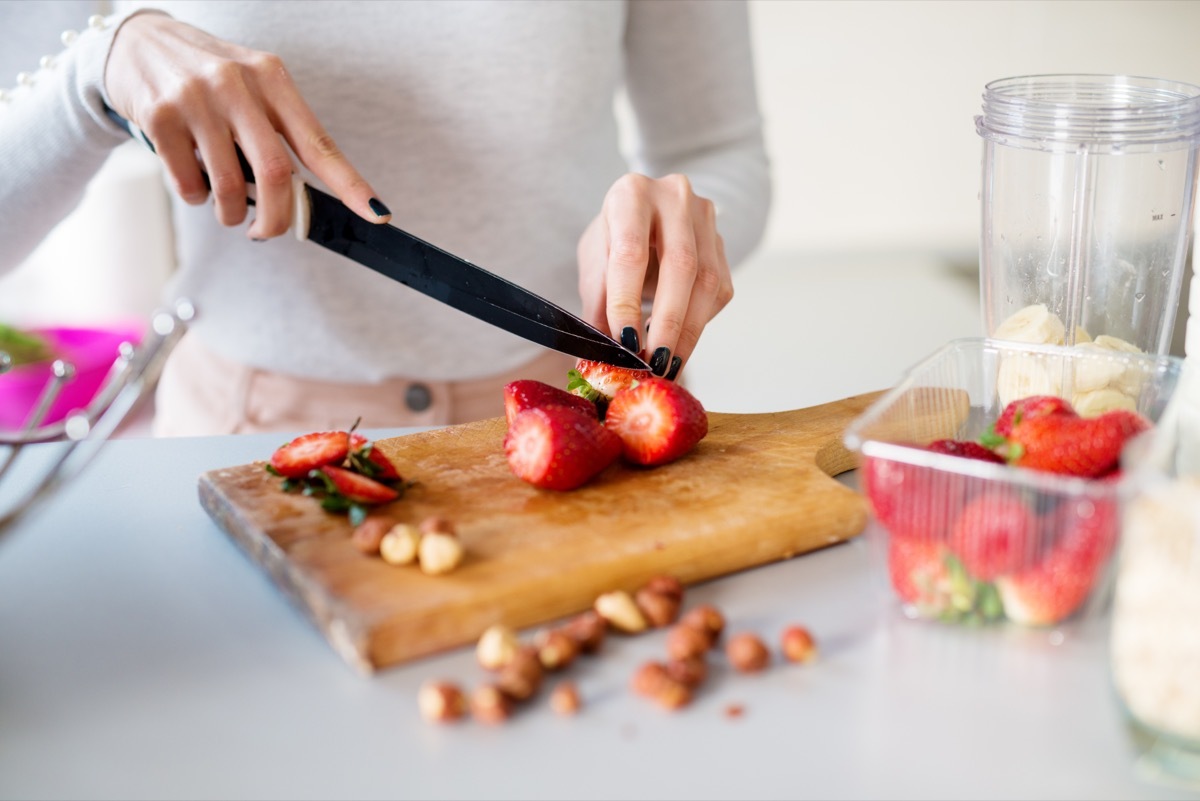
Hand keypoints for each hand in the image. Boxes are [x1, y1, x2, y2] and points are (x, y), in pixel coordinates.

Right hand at [104, 12, 388, 239]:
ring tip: (228, 209)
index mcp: (272, 79)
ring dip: (232, 213)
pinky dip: (196, 197)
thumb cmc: (206, 77)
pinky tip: (194, 182)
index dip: (351, 184)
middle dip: (277, 219)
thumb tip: (297, 197)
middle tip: (266, 232)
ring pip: (231, 186)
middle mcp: (238, 84)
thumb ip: (276, 132)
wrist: (136, 43)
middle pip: (277, 175)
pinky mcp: (159, 116)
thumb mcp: (251, 86)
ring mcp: (197, 98)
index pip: (320, 142)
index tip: (377, 214)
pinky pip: (189, 184)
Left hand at [577, 173, 732, 379]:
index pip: (630, 253)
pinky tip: (679, 342)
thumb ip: (598, 305)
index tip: (624, 342)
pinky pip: (719, 292)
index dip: (627, 301)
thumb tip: (598, 359)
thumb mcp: (595, 263)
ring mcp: (706, 219)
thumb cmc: (614, 238)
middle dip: (668, 322)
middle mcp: (674, 198)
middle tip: (655, 363)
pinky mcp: (723, 245)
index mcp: (631, 195)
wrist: (645, 214)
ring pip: (708, 282)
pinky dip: (699, 323)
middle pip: (680, 265)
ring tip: (667, 365)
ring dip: (688, 331)